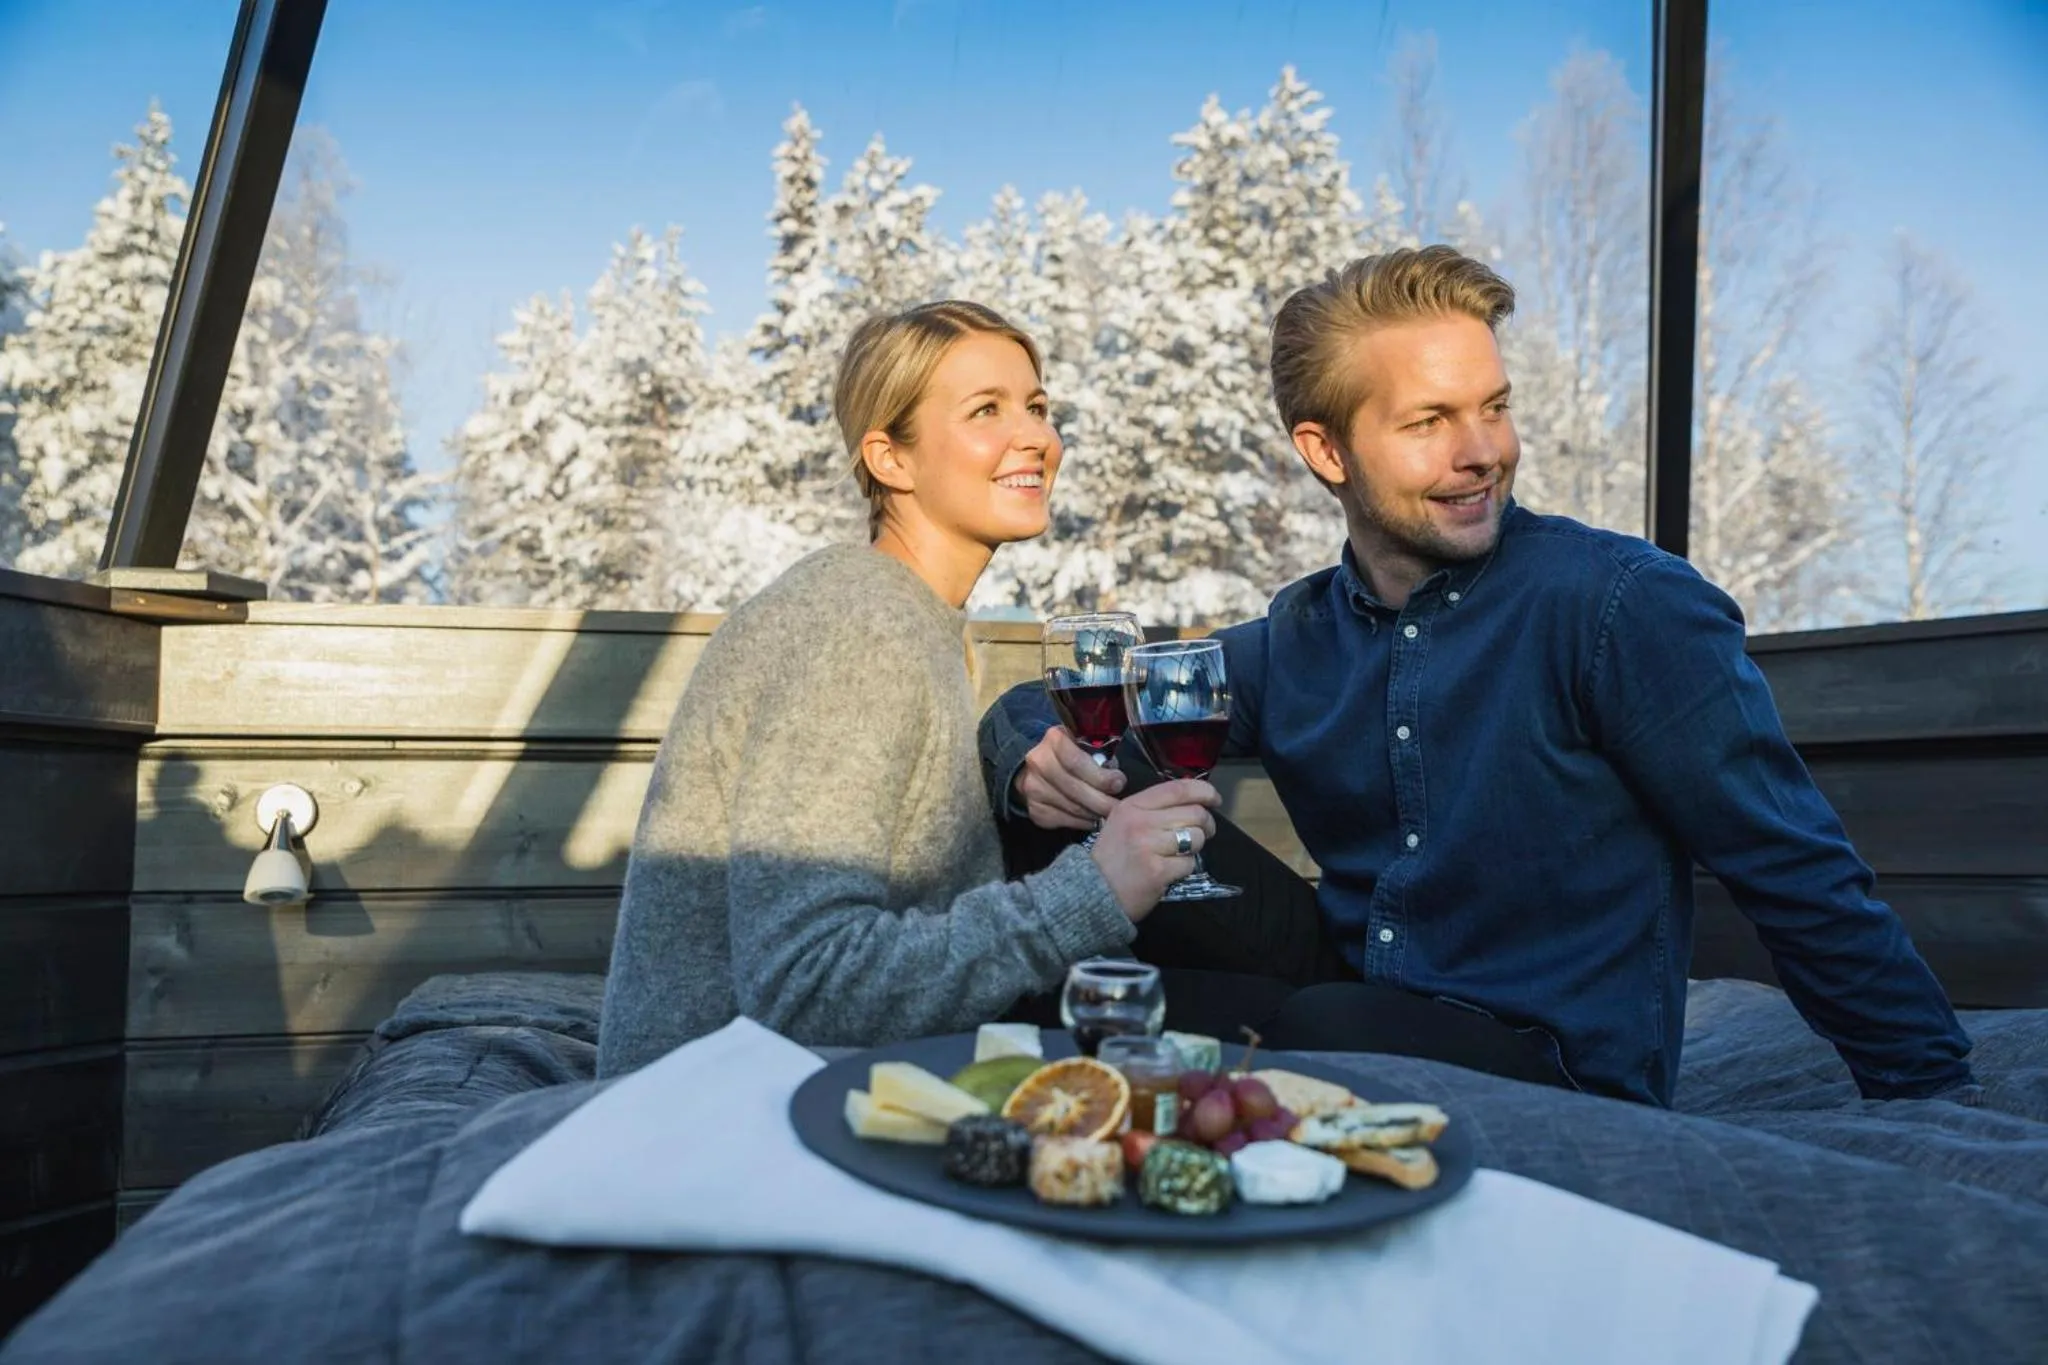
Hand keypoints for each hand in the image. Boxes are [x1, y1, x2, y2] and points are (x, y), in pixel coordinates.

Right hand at [1015, 725, 1125, 830]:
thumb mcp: (1082, 742)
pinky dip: (1083, 822)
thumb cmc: (1069, 753)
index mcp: (1054, 740)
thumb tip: (1117, 779)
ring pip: (1072, 807)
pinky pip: (1064, 820)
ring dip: (1095, 813)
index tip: (1119, 784)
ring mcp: (1033, 787)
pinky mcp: (1035, 808)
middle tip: (1119, 806)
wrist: (1036, 767)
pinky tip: (1093, 819)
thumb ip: (1098, 754)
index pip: (1077, 762)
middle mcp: (1039, 762)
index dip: (1101, 776)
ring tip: (1109, 813)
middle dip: (1102, 801)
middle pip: (1075, 788)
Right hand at [1089, 779, 1220, 921]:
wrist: (1091, 893)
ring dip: (1194, 848)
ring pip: (1195, 838)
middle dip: (1206, 825)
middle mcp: (1141, 821)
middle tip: (1202, 834)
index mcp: (1133, 805)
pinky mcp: (1158, 871)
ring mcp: (1149, 846)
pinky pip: (1189, 864)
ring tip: (1177, 855)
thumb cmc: (1111, 858)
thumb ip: (1152, 809)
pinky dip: (1184, 869)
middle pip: (1194, 813)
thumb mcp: (1122, 822)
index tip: (1214, 799)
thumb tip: (1193, 802)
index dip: (1204, 791)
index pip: (1178, 789)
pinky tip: (1168, 872)